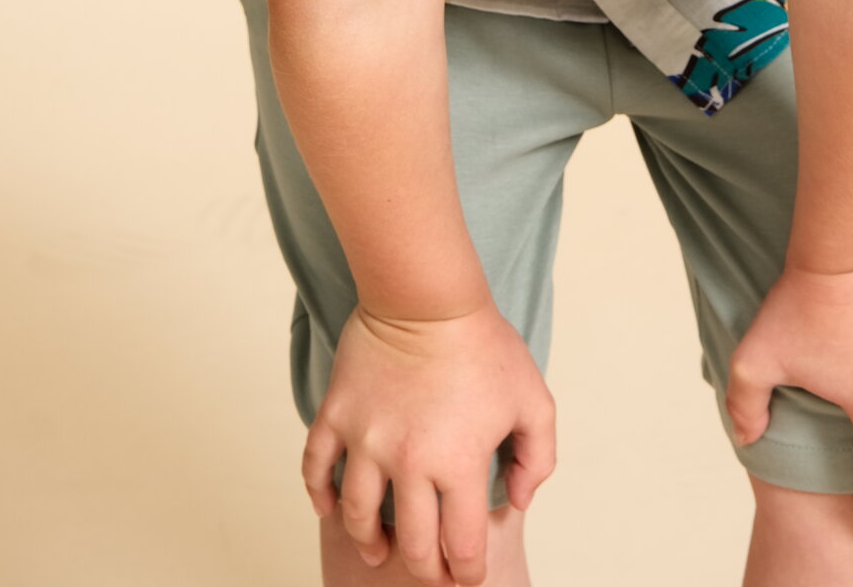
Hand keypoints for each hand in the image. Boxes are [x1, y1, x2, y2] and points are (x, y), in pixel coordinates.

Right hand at [301, 299, 556, 582]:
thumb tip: (515, 499)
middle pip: (410, 543)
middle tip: (430, 571)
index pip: (461, 545)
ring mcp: (367, 438)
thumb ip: (536, 457)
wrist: (427, 295)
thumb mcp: (533, 399)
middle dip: (424, 568)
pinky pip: (316, 467)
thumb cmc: (483, 344)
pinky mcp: (337, 413)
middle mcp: (409, 461)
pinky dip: (320, 495)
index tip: (467, 578)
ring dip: (369, 542)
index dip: (467, 572)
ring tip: (378, 549)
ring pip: (358, 515)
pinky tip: (331, 508)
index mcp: (458, 463)